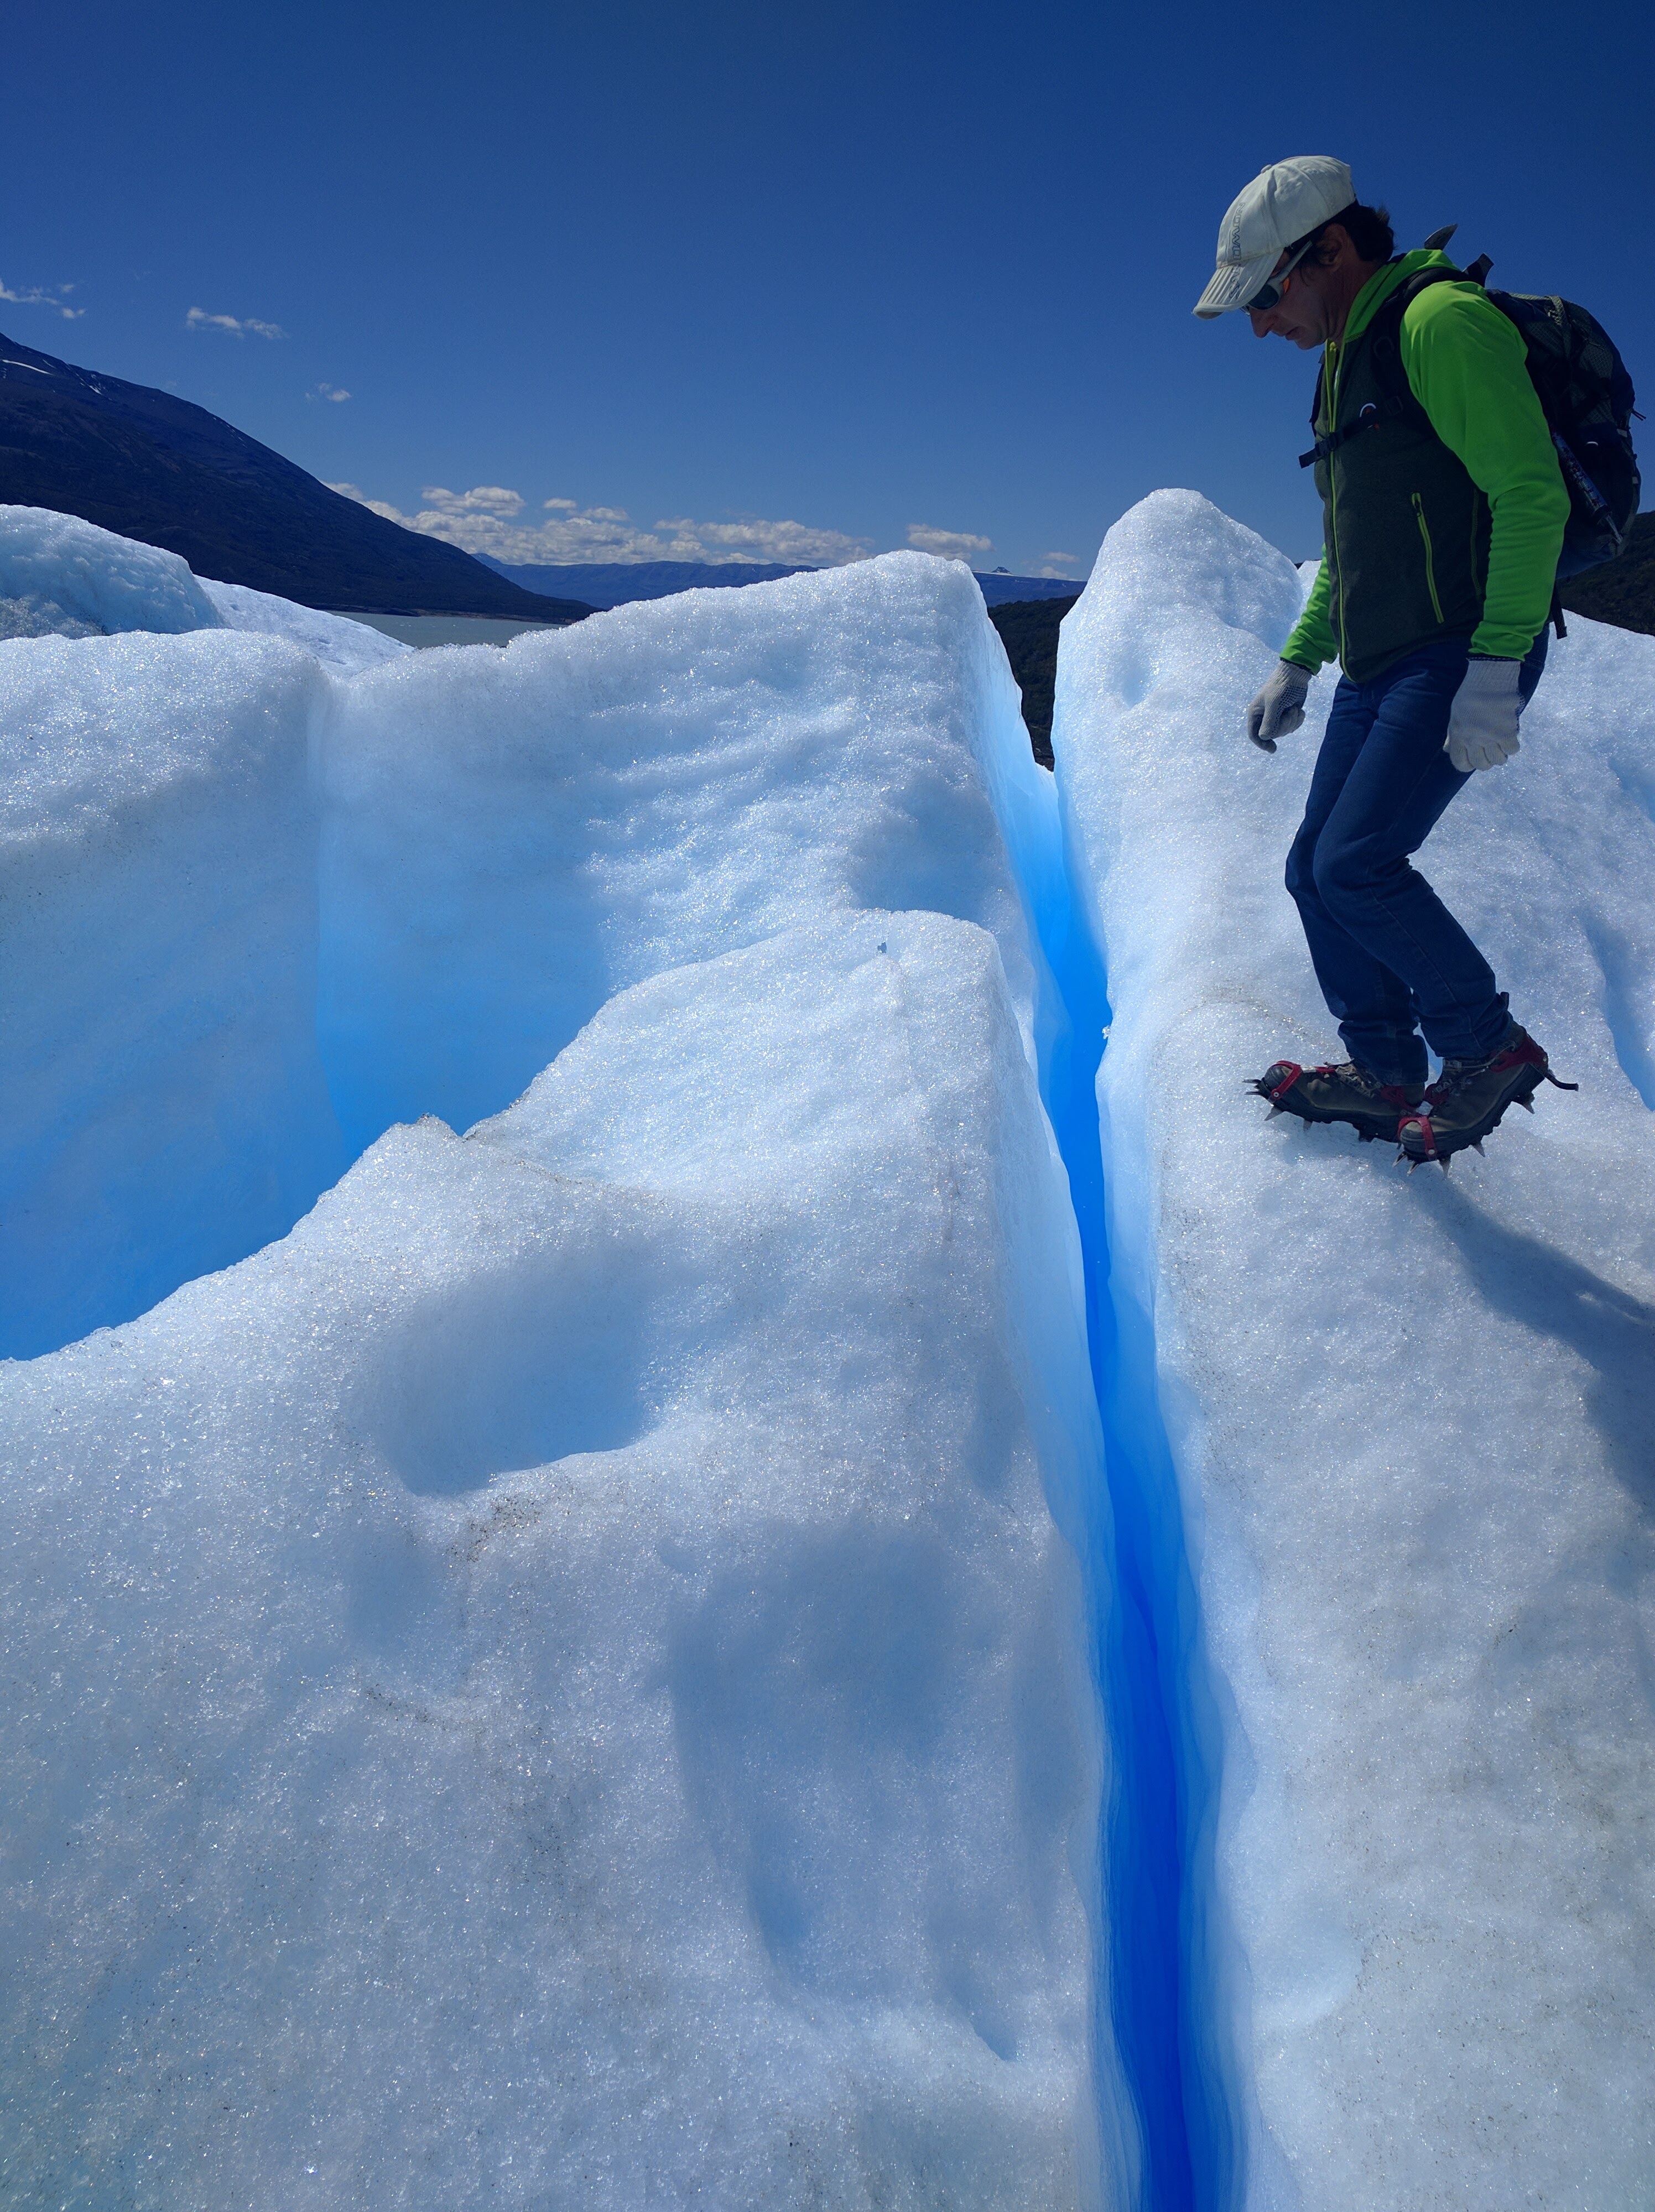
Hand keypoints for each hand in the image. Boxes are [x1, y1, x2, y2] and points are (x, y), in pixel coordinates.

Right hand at [1246, 660, 1310, 751]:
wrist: (1296, 675)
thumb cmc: (1281, 686)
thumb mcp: (1274, 703)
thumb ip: (1269, 721)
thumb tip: (1264, 737)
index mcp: (1255, 713)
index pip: (1254, 735)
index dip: (1262, 744)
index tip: (1272, 749)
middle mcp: (1264, 717)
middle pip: (1272, 735)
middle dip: (1283, 726)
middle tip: (1290, 714)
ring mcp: (1276, 717)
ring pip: (1283, 731)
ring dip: (1292, 722)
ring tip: (1294, 709)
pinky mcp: (1287, 715)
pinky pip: (1292, 727)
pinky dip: (1298, 720)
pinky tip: (1299, 710)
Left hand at [1445, 656, 1521, 771]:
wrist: (1489, 677)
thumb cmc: (1471, 694)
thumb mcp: (1455, 714)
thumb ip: (1452, 734)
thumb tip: (1446, 750)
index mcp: (1457, 735)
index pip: (1460, 763)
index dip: (1469, 765)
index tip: (1475, 759)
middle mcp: (1472, 739)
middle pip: (1481, 765)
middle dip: (1487, 761)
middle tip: (1492, 750)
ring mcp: (1489, 737)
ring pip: (1498, 760)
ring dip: (1501, 754)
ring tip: (1502, 743)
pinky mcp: (1506, 732)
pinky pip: (1512, 750)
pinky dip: (1513, 745)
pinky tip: (1511, 735)